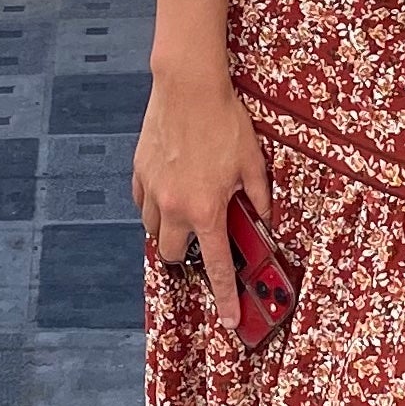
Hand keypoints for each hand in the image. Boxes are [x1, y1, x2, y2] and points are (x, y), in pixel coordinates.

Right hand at [132, 71, 274, 320]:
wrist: (189, 86)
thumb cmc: (224, 121)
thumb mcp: (253, 162)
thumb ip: (259, 198)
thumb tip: (264, 219)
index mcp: (206, 210)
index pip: (216, 266)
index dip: (224, 297)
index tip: (230, 319)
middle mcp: (174, 206)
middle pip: (172, 254)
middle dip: (185, 257)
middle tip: (200, 243)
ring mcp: (152, 190)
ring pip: (153, 229)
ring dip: (168, 231)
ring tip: (185, 213)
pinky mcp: (140, 171)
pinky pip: (142, 202)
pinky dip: (154, 205)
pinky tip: (168, 191)